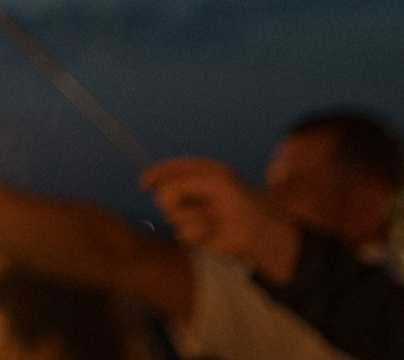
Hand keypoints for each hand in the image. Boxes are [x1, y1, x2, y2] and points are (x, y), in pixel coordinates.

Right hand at [141, 157, 299, 284]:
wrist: (259, 235)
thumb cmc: (241, 203)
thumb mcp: (213, 183)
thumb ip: (182, 184)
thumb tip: (159, 196)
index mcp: (202, 173)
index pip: (172, 169)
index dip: (156, 174)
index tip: (144, 184)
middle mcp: (195, 192)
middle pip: (166, 192)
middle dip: (176, 198)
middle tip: (195, 203)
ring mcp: (194, 213)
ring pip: (171, 214)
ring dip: (190, 216)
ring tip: (210, 219)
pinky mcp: (195, 233)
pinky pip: (181, 231)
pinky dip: (196, 231)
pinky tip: (210, 232)